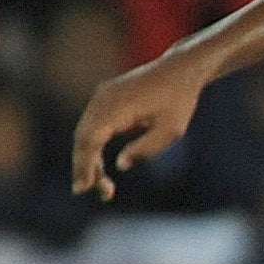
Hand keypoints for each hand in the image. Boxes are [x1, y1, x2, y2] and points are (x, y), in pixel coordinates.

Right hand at [72, 53, 210, 200]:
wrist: (180, 70)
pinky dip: (93, 146)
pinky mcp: (105, 98)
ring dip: (88, 159)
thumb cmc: (180, 100)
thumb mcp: (171, 130)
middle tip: (95, 193)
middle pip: (83, 138)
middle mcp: (102, 99)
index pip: (90, 139)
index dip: (84, 164)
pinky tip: (100, 167)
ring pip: (85, 133)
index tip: (83, 188)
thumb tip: (120, 165)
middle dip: (84, 167)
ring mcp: (101, 97)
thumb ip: (146, 149)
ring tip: (102, 186)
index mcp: (116, 106)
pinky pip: (92, 126)